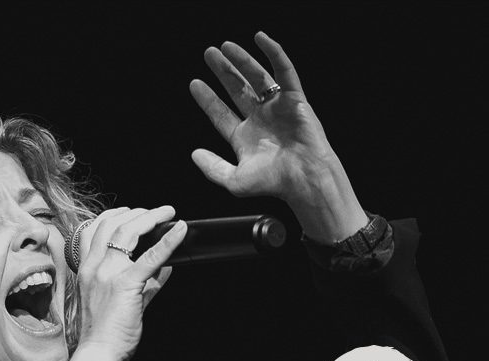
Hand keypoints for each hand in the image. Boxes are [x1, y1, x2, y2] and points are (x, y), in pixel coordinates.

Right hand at [74, 206, 186, 360]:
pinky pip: (150, 257)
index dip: (114, 215)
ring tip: (167, 213)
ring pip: (127, 231)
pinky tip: (179, 231)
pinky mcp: (125, 285)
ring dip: (150, 217)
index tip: (133, 212)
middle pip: (112, 224)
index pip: (94, 228)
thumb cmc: (104, 333)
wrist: (97, 355)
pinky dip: (168, 241)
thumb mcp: (118, 301)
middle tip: (157, 211)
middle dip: (137, 212)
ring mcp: (107, 274)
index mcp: (86, 269)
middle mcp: (93, 266)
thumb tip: (165, 267)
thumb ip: (143, 282)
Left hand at [190, 32, 367, 242]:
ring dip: (242, 60)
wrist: (305, 179)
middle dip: (223, 72)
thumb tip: (194, 154)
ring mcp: (277, 108)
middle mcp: (260, 120)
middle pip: (237, 89)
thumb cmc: (274, 183)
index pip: (221, 114)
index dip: (207, 99)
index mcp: (245, 137)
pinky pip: (284, 71)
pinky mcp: (295, 99)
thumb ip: (212, 168)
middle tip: (209, 54)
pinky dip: (274, 54)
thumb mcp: (235, 180)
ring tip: (226, 46)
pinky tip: (261, 39)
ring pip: (257, 78)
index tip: (194, 84)